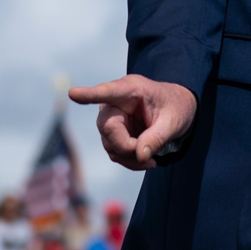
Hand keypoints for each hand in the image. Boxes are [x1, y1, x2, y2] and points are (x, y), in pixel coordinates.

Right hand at [68, 76, 197, 170]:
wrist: (177, 109)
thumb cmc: (177, 108)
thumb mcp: (174, 122)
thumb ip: (157, 138)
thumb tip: (140, 155)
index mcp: (132, 89)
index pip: (109, 92)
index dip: (90, 94)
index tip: (73, 94)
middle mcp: (116, 100)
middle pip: (107, 127)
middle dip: (126, 147)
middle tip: (150, 159)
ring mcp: (112, 116)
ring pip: (108, 143)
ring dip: (128, 157)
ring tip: (151, 160)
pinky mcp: (113, 131)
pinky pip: (113, 151)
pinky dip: (128, 160)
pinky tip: (145, 161)